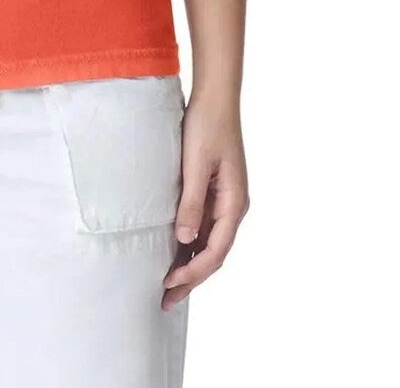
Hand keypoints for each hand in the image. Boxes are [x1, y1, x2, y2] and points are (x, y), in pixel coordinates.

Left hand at [162, 94, 249, 308]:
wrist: (215, 98)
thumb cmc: (207, 126)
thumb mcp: (195, 163)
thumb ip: (191, 201)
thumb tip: (185, 239)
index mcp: (234, 203)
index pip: (216, 250)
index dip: (193, 271)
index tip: (169, 284)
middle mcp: (234, 206)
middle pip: (214, 253)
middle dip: (191, 278)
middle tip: (165, 301)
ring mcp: (226, 201)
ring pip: (209, 243)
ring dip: (190, 265)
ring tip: (168, 286)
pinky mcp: (215, 192)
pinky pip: (205, 227)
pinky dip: (191, 245)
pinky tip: (175, 253)